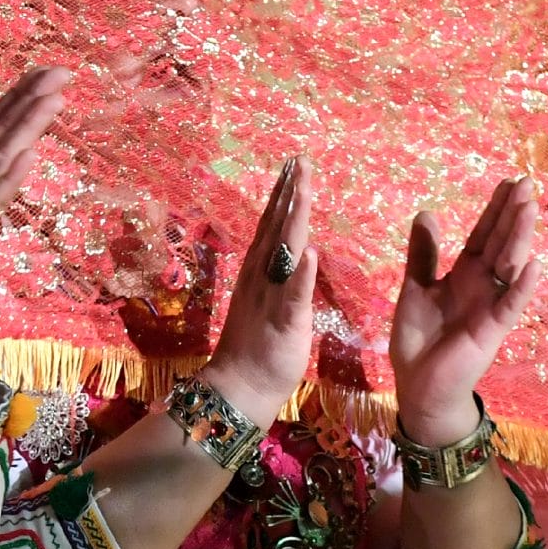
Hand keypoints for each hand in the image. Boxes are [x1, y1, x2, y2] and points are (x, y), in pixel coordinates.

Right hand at [200, 157, 319, 426]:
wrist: (239, 388)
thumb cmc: (256, 351)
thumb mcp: (268, 305)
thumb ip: (279, 279)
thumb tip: (294, 254)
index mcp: (260, 274)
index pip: (273, 227)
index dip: (282, 196)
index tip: (292, 167)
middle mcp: (262, 278)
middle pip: (277, 228)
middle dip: (289, 193)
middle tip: (299, 161)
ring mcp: (271, 297)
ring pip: (284, 252)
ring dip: (294, 219)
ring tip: (303, 188)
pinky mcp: (284, 321)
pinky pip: (293, 295)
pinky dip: (300, 274)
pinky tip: (308, 251)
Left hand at [389, 177, 541, 444]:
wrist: (418, 385)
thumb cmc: (419, 339)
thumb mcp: (416, 288)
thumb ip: (423, 254)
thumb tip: (427, 212)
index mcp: (464, 273)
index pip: (484, 234)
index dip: (496, 209)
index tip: (510, 181)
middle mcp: (483, 285)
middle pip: (501, 243)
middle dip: (513, 214)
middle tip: (528, 183)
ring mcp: (491, 305)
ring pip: (509, 266)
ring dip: (520, 239)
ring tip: (530, 209)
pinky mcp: (492, 330)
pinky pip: (510, 305)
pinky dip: (521, 287)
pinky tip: (533, 265)